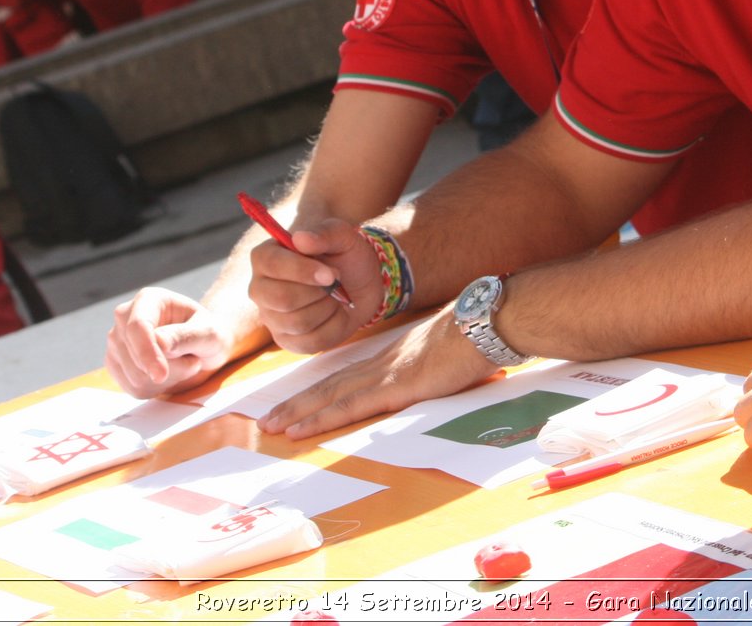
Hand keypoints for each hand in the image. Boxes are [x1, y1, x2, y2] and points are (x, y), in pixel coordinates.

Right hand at [104, 287, 237, 396]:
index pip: (137, 326)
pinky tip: (170, 375)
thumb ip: (186, 335)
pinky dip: (157, 389)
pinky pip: (133, 388)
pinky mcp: (115, 364)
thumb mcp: (208, 332)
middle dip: (171, 369)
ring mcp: (116, 341)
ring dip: (168, 379)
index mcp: (148, 299)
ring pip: (135, 377)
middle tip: (194, 361)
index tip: (160, 375)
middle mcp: (125, 317)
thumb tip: (158, 342)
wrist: (202, 347)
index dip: (147, 352)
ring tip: (183, 364)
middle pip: (135, 356)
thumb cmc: (207, 333)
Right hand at [248, 218, 387, 353]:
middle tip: (336, 282)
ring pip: (299, 322)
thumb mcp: (343, 236)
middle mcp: (260, 289)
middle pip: (282, 298)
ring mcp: (271, 317)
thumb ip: (324, 233)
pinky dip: (334, 327)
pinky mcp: (287, 340)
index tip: (331, 273)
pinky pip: (311, 342)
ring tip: (336, 296)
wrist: (361, 283)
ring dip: (329, 307)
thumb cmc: (345, 256)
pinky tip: (336, 313)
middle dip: (319, 292)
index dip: (302, 270)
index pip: (271, 264)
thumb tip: (300, 239)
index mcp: (265, 257)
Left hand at [257, 309, 498, 438]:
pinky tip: (300, 429)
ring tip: (270, 427)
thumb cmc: (476, 338)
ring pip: (330, 395)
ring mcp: (386, 374)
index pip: (347, 377)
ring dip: (297, 411)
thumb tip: (436, 377)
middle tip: (265, 421)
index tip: (297, 404)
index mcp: (393, 357)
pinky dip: (320, 418)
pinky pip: (349, 406)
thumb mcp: (446, 354)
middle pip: (329, 385)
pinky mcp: (395, 386)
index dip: (319, 391)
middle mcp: (382, 364)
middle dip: (296, 403)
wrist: (485, 322)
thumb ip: (433, 367)